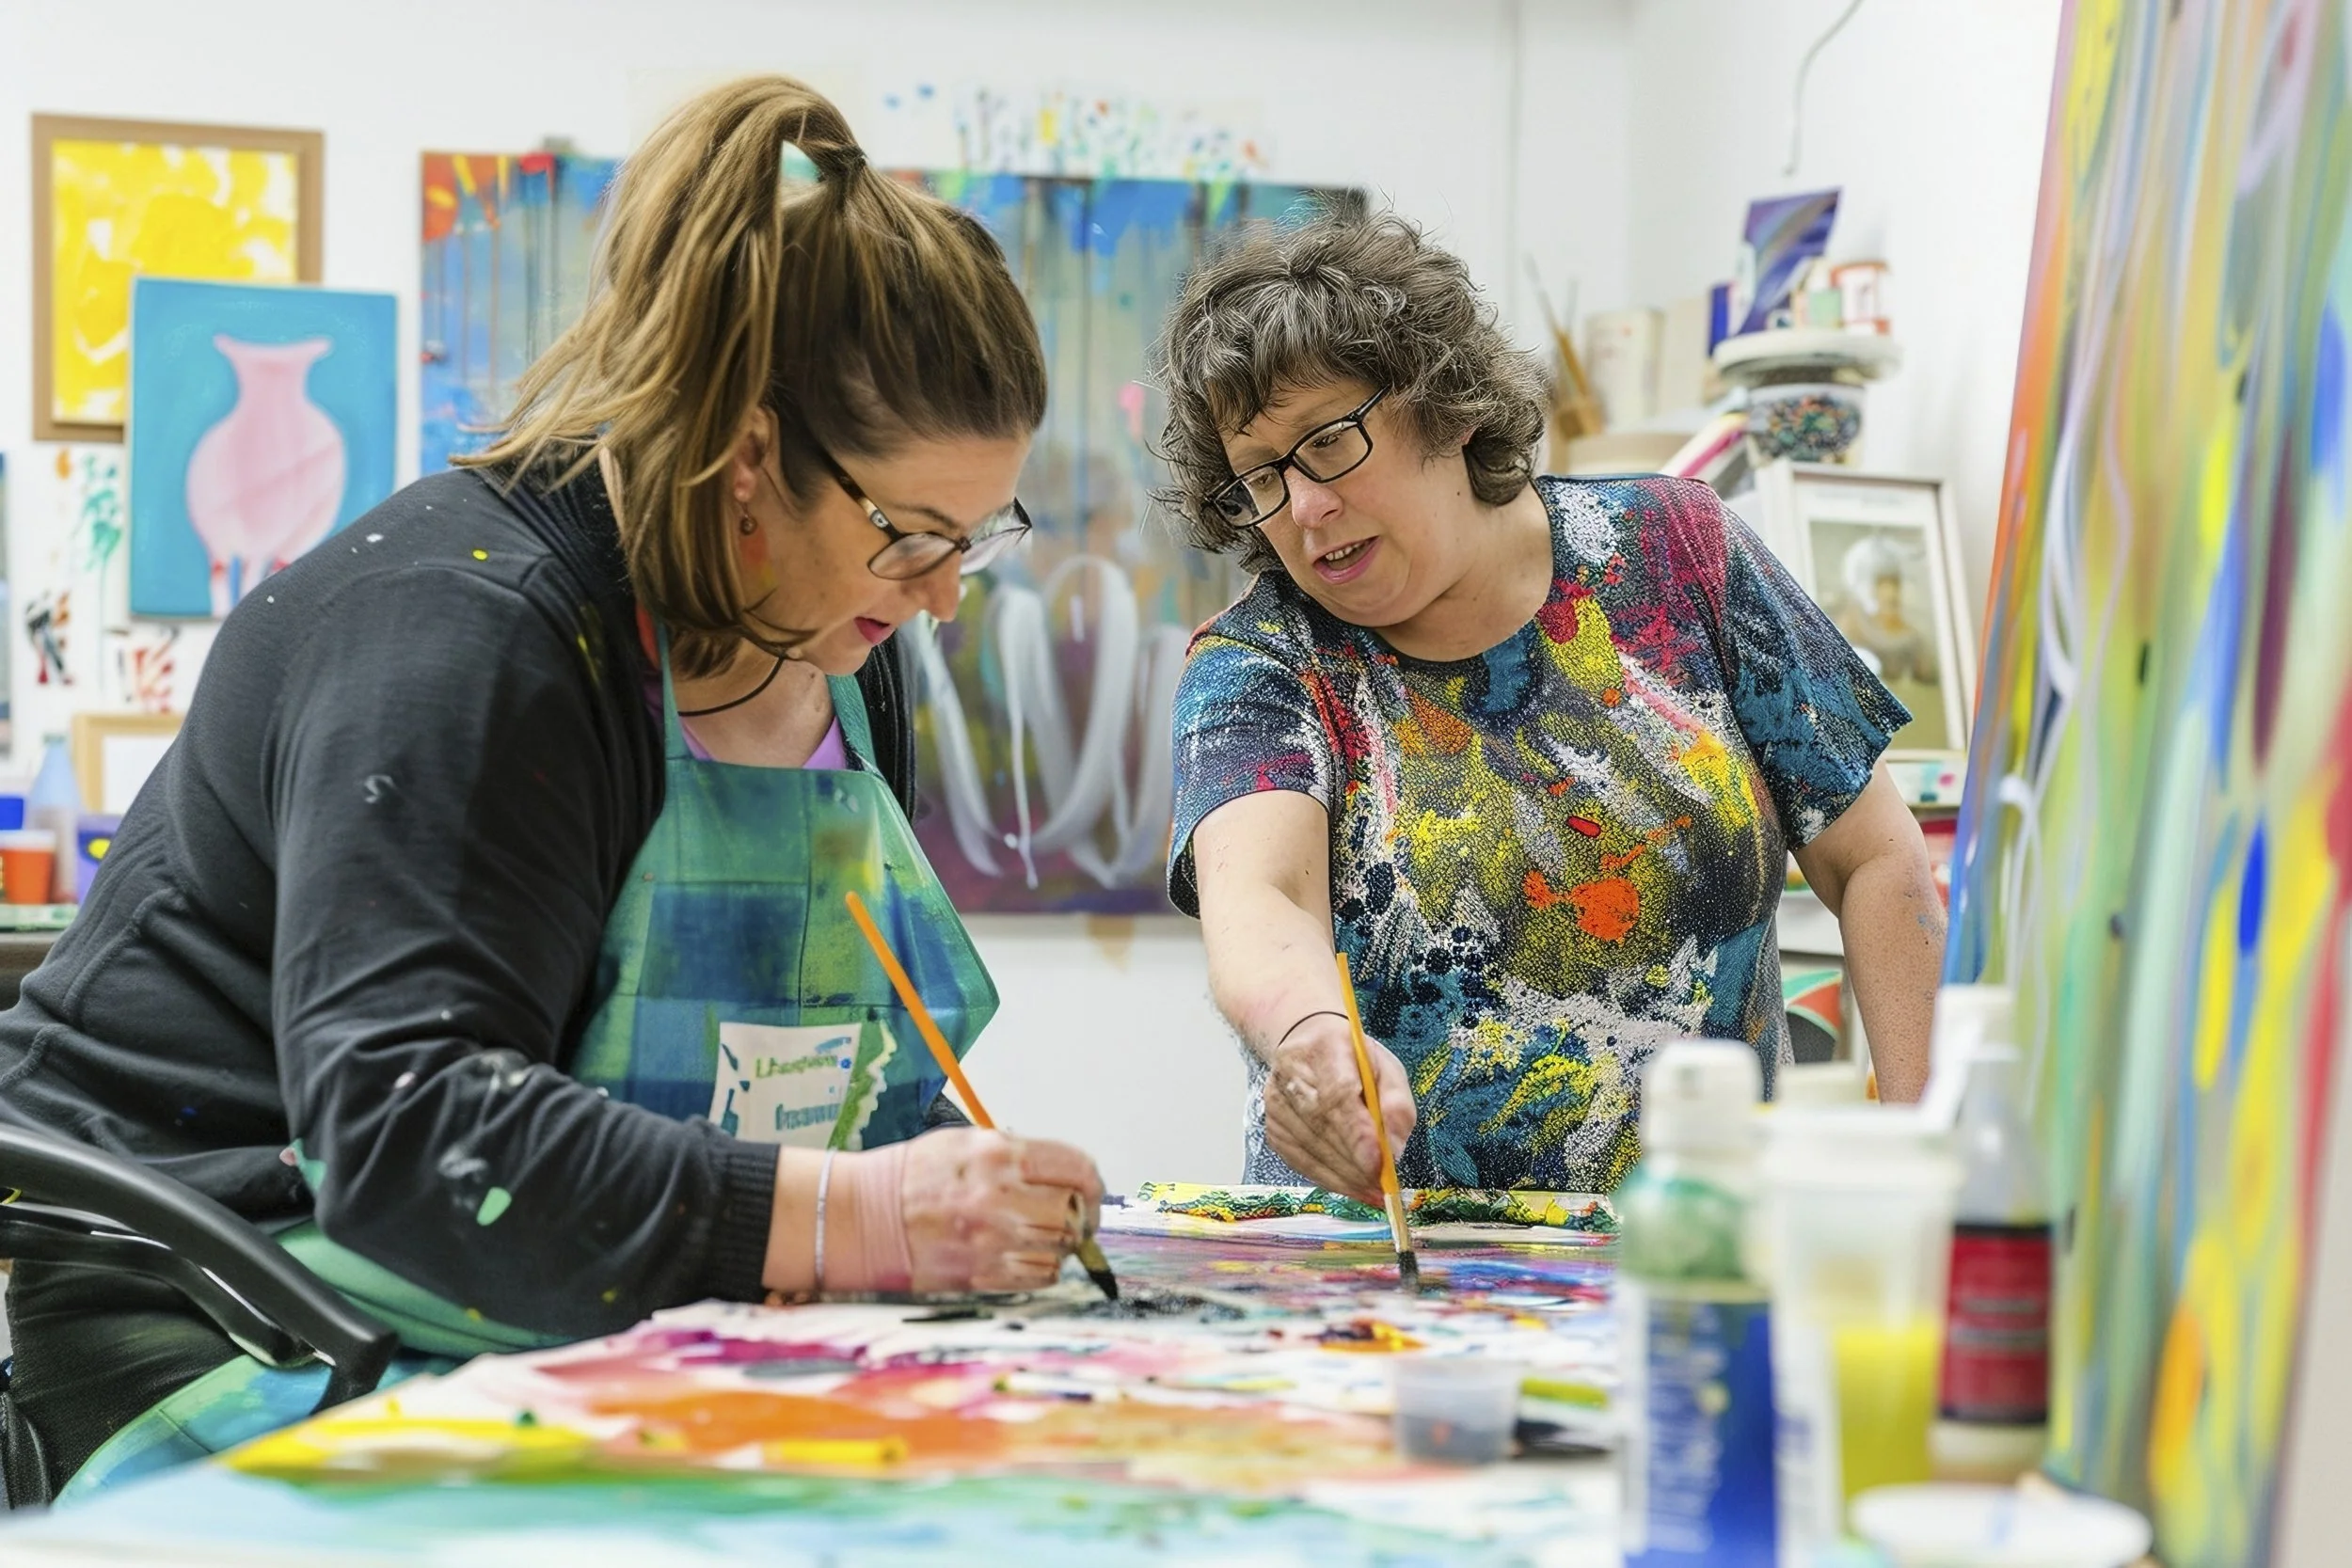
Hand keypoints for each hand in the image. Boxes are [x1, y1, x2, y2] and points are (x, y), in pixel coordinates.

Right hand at [898, 1128, 1104, 1292]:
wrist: (865, 1216)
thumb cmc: (914, 1176)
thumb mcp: (967, 1142)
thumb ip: (1017, 1154)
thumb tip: (1062, 1174)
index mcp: (1000, 1154)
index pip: (1077, 1167)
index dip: (1091, 1183)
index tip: (1088, 1192)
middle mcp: (1001, 1195)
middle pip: (1074, 1211)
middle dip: (1079, 1217)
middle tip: (1071, 1220)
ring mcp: (992, 1238)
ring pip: (1062, 1247)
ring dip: (1061, 1245)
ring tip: (1042, 1238)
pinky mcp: (982, 1273)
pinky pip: (1040, 1275)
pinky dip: (1043, 1268)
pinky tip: (1025, 1257)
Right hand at [1264, 1013, 1416, 1205]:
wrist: (1307, 1045)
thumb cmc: (1352, 1059)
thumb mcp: (1387, 1068)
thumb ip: (1397, 1105)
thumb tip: (1394, 1150)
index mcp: (1325, 1047)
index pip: (1337, 1095)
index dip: (1356, 1133)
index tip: (1379, 1163)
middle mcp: (1290, 1073)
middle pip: (1322, 1127)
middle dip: (1355, 1163)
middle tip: (1384, 1186)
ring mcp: (1275, 1103)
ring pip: (1310, 1150)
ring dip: (1345, 1178)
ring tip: (1374, 1192)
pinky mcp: (1272, 1128)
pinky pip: (1300, 1163)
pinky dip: (1329, 1180)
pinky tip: (1352, 1187)